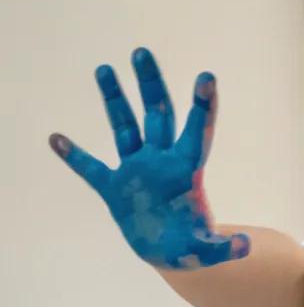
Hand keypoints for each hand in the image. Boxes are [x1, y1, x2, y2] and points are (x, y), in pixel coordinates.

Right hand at [48, 47, 248, 268]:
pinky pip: (91, 168)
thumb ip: (224, 246)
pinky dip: (74, 156)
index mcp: (187, 170)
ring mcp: (136, 170)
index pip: (197, 131)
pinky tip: (56, 138)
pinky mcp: (114, 188)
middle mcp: (162, 161)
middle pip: (157, 114)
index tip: (207, 77)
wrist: (170, 254)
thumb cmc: (193, 246)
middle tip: (141, 52)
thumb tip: (245, 246)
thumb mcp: (208, 249)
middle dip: (150, 84)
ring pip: (124, 127)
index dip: (203, 105)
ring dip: (114, 99)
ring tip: (105, 68)